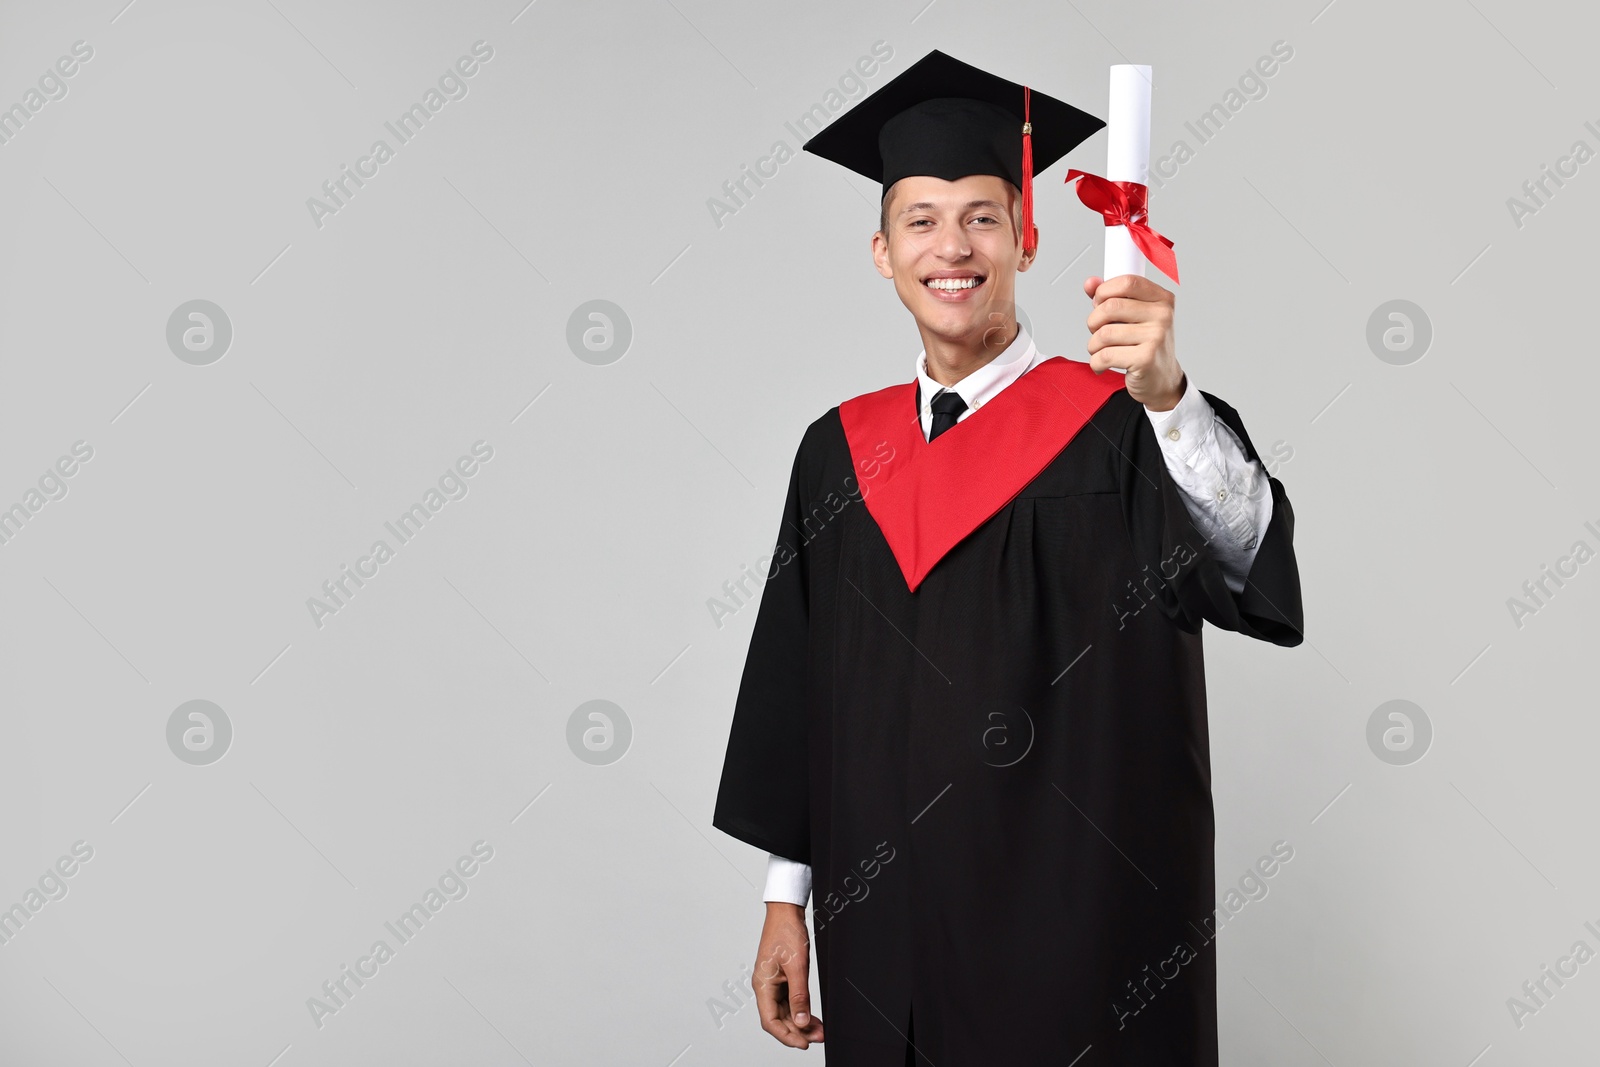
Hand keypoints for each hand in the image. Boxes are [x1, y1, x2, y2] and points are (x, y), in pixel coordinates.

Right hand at [754, 902, 823, 1047]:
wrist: (786, 911)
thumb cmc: (786, 932)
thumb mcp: (797, 966)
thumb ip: (799, 996)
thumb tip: (800, 1022)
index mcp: (762, 985)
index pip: (770, 1021)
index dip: (786, 1036)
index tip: (804, 1044)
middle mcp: (765, 987)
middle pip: (778, 1020)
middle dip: (798, 1032)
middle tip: (819, 1037)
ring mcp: (773, 984)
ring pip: (785, 1012)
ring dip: (800, 1023)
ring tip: (819, 1031)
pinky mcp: (781, 980)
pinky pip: (789, 1002)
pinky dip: (801, 1011)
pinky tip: (813, 1018)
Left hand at [1083, 274, 1185, 411]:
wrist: (1162, 380)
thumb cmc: (1146, 346)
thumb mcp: (1133, 317)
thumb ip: (1111, 297)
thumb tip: (1090, 283)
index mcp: (1162, 299)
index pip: (1128, 282)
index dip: (1105, 290)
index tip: (1098, 302)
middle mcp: (1163, 315)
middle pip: (1110, 307)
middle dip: (1093, 321)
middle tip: (1097, 332)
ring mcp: (1156, 337)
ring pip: (1104, 333)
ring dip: (1093, 345)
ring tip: (1101, 351)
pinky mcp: (1145, 359)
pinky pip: (1105, 355)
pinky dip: (1096, 362)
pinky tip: (1103, 364)